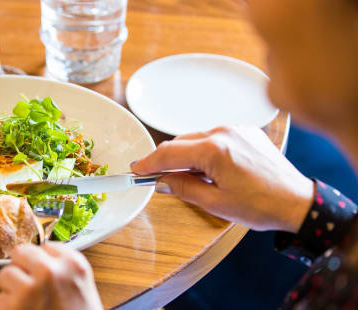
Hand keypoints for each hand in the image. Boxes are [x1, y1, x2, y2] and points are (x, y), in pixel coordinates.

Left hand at [0, 243, 102, 309]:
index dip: (41, 264)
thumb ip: (62, 269)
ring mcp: (29, 288)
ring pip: (5, 274)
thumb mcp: (82, 288)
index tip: (45, 277)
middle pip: (20, 252)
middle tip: (32, 291)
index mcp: (74, 264)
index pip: (45, 246)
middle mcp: (50, 271)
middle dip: (22, 270)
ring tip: (29, 308)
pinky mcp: (10, 307)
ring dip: (12, 291)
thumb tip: (36, 257)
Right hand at [132, 126, 313, 232]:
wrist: (297, 201)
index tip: (136, 170)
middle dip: (166, 159)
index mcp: (214, 150)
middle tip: (155, 176)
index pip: (169, 152)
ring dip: (186, 154)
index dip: (149, 162)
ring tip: (187, 176)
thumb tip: (161, 181)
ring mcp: (236, 129)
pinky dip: (204, 149)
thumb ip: (183, 188)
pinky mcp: (245, 131)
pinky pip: (214, 136)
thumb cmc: (261, 205)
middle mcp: (223, 132)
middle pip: (180, 142)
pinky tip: (209, 167)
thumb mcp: (215, 203)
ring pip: (196, 138)